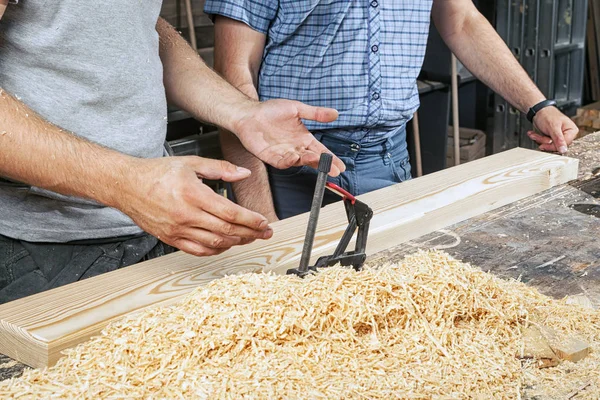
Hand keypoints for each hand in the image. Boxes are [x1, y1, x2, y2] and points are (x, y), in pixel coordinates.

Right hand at [118, 157, 272, 255]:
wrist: (126, 185)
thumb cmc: (157, 173)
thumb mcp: (191, 163)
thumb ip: (221, 168)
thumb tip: (244, 173)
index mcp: (193, 194)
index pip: (230, 213)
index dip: (251, 220)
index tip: (264, 222)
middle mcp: (186, 215)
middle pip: (227, 231)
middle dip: (250, 233)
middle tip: (265, 233)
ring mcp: (178, 230)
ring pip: (215, 244)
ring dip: (236, 243)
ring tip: (249, 237)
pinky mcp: (171, 239)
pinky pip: (198, 251)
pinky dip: (216, 250)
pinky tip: (226, 244)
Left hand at [232, 99, 345, 175]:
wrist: (249, 113)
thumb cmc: (271, 110)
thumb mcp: (297, 108)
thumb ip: (316, 113)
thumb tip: (335, 113)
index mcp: (303, 138)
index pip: (321, 151)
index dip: (331, 158)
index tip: (341, 166)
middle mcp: (295, 148)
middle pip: (313, 159)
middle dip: (324, 165)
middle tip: (334, 170)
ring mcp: (284, 153)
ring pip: (300, 161)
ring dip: (309, 162)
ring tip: (317, 160)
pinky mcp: (271, 157)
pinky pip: (282, 162)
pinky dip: (289, 161)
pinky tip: (295, 157)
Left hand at [527, 106, 578, 153]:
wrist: (538, 111)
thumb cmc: (547, 115)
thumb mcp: (553, 127)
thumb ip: (558, 139)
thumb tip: (564, 150)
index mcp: (572, 130)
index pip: (564, 145)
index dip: (553, 146)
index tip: (543, 145)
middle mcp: (567, 134)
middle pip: (556, 145)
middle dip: (544, 141)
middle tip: (537, 137)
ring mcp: (559, 136)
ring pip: (548, 145)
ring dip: (539, 139)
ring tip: (534, 133)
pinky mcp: (551, 138)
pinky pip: (544, 143)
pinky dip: (537, 139)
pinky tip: (533, 134)